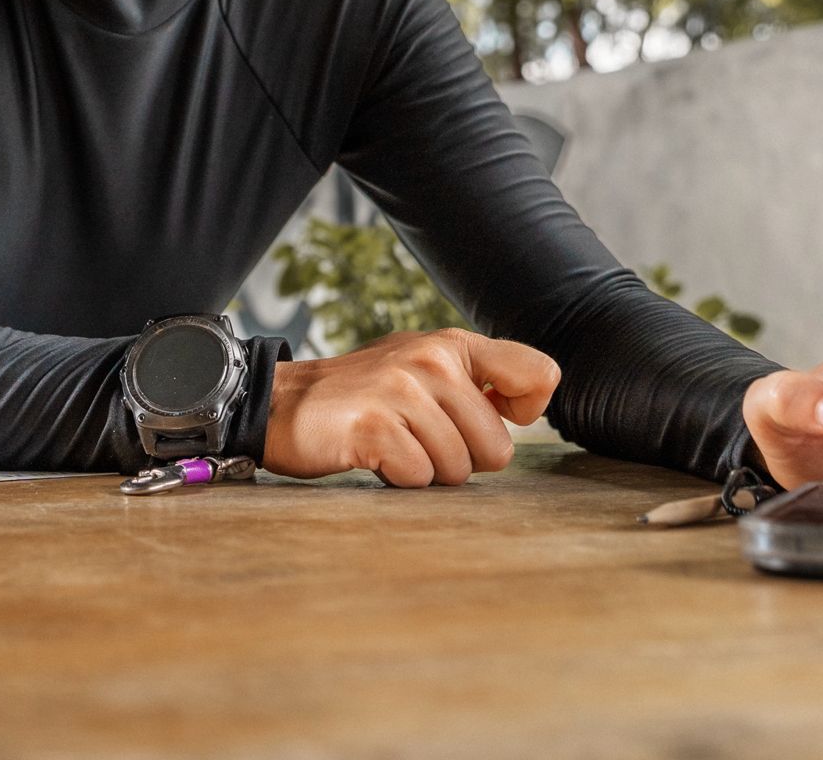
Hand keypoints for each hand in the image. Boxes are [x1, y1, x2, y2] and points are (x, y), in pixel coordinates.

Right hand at [261, 328, 560, 485]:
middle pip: (498, 449)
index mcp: (452, 345)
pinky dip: (396, 478)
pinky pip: (418, 477)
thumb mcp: (423, 371)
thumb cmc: (364, 397)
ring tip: (391, 442)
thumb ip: (477, 381)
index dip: (524, 412)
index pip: (539, 374)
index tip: (491, 415)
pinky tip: (371, 453)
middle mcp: (431, 358)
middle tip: (416, 437)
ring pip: (457, 469)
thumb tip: (533, 402)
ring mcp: (401, 390)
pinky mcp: (374, 425)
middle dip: (460, 459)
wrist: (283, 403)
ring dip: (424, 469)